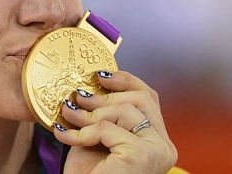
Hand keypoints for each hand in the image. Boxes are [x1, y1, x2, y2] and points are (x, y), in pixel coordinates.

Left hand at [53, 71, 177, 173]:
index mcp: (157, 140)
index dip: (126, 80)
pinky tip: (67, 137)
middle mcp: (164, 146)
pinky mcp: (141, 155)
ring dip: (90, 112)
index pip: (149, 98)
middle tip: (76, 98)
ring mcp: (157, 151)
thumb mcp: (99, 137)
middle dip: (105, 95)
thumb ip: (105, 114)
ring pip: (125, 110)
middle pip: (141, 99)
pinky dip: (84, 132)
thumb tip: (93, 81)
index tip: (100, 75)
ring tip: (69, 117)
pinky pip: (107, 128)